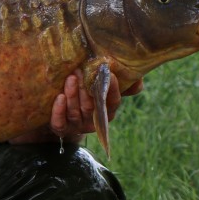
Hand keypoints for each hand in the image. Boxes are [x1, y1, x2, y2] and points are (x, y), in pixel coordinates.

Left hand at [11, 70, 142, 144]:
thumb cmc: (85, 93)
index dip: (113, 89)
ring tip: (70, 78)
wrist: (59, 110)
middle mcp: (92, 121)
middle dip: (85, 88)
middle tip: (79, 70)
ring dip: (73, 95)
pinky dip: (59, 110)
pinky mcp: (61, 129)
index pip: (113, 102)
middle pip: (90, 106)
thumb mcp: (101, 87)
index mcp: (106, 111)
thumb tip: (139, 81)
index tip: (110, 74)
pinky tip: (59, 97)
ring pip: (75, 112)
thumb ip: (120, 83)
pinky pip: (60, 123)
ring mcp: (77, 126)